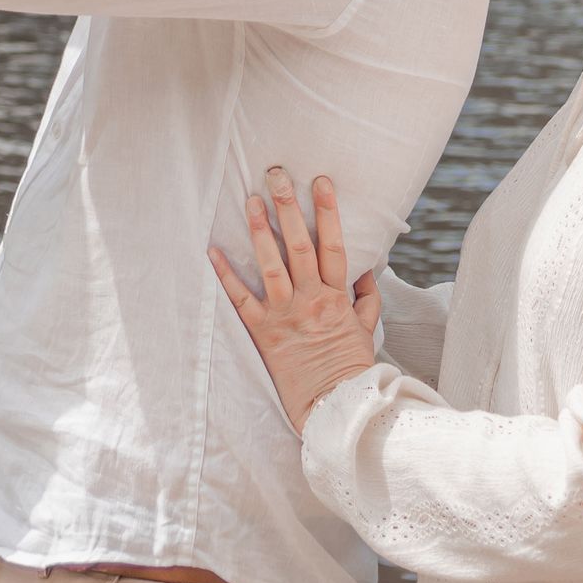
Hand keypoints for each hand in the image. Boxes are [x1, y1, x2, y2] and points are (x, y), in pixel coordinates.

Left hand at [210, 169, 380, 433]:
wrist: (334, 409)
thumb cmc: (352, 369)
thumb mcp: (367, 329)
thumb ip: (366, 296)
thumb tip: (368, 266)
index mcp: (338, 296)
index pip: (333, 244)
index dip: (327, 210)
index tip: (321, 181)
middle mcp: (311, 300)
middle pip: (300, 245)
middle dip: (289, 207)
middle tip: (277, 174)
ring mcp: (285, 315)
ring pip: (271, 265)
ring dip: (260, 230)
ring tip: (251, 200)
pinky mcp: (263, 334)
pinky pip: (241, 299)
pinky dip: (226, 275)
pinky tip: (213, 250)